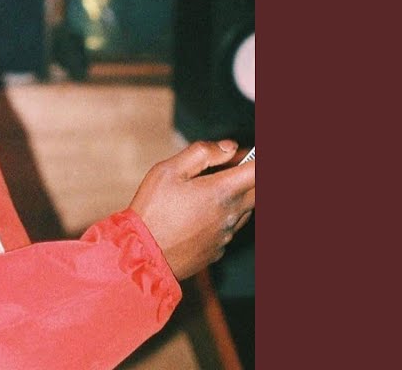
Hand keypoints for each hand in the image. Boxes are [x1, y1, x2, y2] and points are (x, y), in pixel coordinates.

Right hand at [127, 140, 255, 280]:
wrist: (143, 254)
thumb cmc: (153, 210)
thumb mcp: (168, 170)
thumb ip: (202, 153)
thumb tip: (229, 147)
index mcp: (222, 191)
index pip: (258, 171)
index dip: (258, 158)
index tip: (251, 152)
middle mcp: (230, 214)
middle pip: (258, 190)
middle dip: (249, 176)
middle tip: (228, 167)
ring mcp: (226, 234)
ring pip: (245, 210)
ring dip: (237, 196)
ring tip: (207, 191)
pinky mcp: (218, 249)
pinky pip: (229, 228)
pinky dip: (223, 217)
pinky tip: (198, 215)